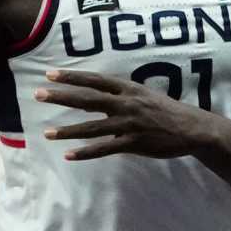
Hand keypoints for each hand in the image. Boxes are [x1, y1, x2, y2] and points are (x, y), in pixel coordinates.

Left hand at [35, 68, 214, 160]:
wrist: (191, 128)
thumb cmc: (166, 110)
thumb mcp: (145, 94)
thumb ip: (123, 94)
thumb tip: (101, 93)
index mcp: (128, 88)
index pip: (95, 80)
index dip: (72, 76)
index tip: (51, 74)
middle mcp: (126, 103)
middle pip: (88, 99)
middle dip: (62, 97)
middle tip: (38, 94)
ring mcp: (128, 124)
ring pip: (91, 127)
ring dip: (67, 130)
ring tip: (47, 133)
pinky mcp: (132, 143)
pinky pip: (104, 149)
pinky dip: (86, 152)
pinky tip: (69, 155)